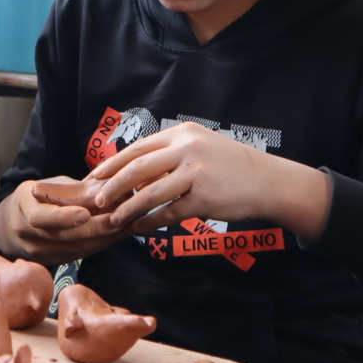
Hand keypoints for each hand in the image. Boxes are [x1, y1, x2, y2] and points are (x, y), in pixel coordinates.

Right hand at [0, 178, 135, 264]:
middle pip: (66, 237)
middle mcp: (31, 237)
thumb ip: (73, 189)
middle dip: (96, 228)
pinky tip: (121, 232)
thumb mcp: (47, 185)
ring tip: (129, 223)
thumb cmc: (36, 198)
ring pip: (79, 248)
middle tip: (121, 217)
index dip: (64, 217)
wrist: (13, 226)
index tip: (85, 213)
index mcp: (24, 210)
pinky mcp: (58, 263)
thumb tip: (105, 187)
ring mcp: (44, 254)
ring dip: (106, 236)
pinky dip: (103, 242)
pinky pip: (83, 253)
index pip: (42, 218)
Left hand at [86, 121, 332, 238]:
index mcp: (182, 134)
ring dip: (127, 208)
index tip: (95, 177)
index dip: (112, 164)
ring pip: (150, 192)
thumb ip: (170, 154)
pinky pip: (169, 213)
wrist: (267, 181)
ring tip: (112, 219)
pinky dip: (150, 222)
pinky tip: (139, 228)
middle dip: (112, 185)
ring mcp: (196, 173)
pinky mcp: (204, 198)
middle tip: (96, 200)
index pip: (138, 148)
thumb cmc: (230, 166)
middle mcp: (187, 149)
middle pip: (138, 168)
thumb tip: (134, 168)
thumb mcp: (200, 147)